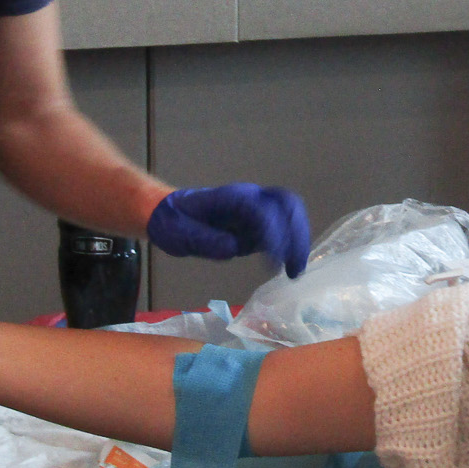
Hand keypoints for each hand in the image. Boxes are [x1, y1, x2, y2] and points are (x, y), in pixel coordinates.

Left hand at [147, 184, 311, 277]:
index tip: (275, 263)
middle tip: (295, 266)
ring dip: (299, 239)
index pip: (261, 209)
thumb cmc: (172, 223)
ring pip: (291, 212)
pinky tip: (290, 266)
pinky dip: (292, 244)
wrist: (169, 216)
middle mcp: (248, 198)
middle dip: (297, 233)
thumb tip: (233, 247)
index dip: (272, 233)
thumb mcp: (180, 235)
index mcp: (229, 198)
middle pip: (286, 203)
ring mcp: (256, 209)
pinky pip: (284, 226)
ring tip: (295, 269)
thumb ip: (206, 240)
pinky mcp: (258, 223)